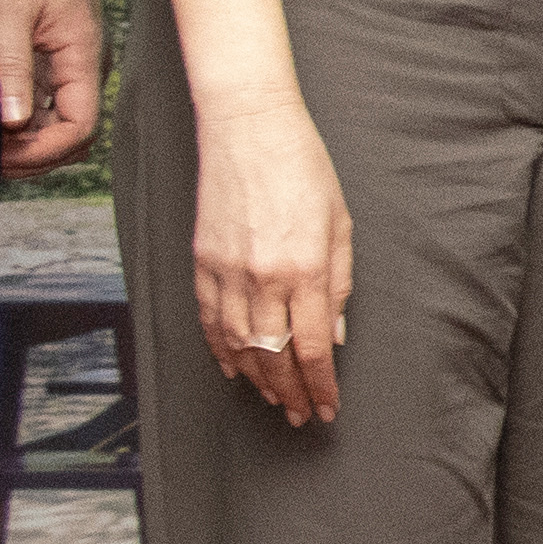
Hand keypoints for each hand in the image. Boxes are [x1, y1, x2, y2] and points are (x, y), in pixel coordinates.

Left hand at [0, 0, 106, 174]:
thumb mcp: (6, 11)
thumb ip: (12, 68)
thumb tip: (13, 122)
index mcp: (83, 53)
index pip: (80, 127)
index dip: (43, 151)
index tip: (0, 152)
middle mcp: (85, 61)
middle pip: (73, 132)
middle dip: (34, 153)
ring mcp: (71, 58)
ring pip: (60, 119)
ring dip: (28, 137)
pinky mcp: (55, 50)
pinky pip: (49, 98)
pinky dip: (24, 116)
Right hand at [187, 87, 356, 430]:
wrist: (248, 129)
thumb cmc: (304, 169)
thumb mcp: (340, 225)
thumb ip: (338, 284)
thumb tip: (334, 335)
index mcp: (305, 270)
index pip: (314, 349)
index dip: (320, 386)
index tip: (326, 408)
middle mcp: (263, 278)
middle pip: (275, 356)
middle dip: (290, 392)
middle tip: (300, 414)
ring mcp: (227, 272)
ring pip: (239, 346)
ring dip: (257, 380)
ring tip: (273, 398)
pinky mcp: (202, 262)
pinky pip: (209, 321)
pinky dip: (221, 350)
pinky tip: (234, 368)